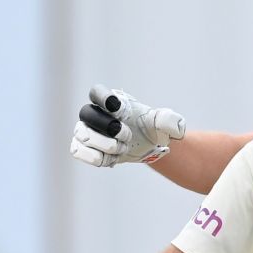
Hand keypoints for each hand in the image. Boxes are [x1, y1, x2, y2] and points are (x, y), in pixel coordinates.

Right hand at [68, 86, 187, 167]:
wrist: (145, 145)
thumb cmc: (152, 128)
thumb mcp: (165, 123)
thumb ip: (169, 121)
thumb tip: (175, 128)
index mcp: (112, 101)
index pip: (97, 92)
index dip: (103, 98)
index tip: (117, 107)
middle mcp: (94, 112)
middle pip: (86, 113)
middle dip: (107, 127)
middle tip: (127, 135)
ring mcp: (86, 130)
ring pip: (82, 135)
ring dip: (105, 145)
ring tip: (123, 148)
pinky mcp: (83, 148)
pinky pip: (77, 151)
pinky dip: (95, 157)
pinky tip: (112, 159)